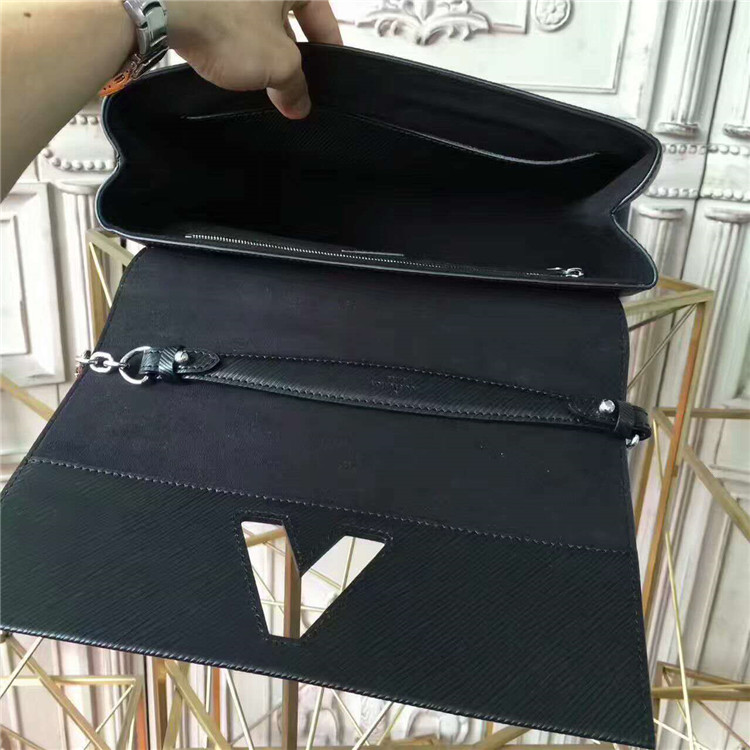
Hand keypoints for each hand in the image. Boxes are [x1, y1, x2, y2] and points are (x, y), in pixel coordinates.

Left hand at [166, 1, 341, 118]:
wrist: (160, 7)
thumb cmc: (231, 28)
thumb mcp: (278, 64)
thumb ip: (296, 86)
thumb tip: (299, 106)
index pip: (320, 8)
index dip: (329, 40)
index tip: (329, 67)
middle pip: (286, 14)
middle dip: (292, 49)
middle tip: (292, 82)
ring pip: (255, 18)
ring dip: (261, 49)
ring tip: (262, 82)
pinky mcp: (201, 0)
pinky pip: (227, 18)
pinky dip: (234, 41)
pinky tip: (231, 67)